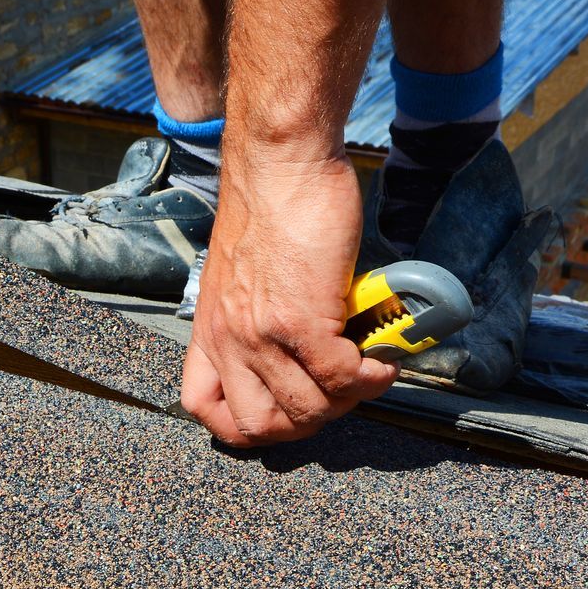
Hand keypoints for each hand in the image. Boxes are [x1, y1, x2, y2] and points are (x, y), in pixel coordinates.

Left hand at [180, 153, 397, 445]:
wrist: (281, 162)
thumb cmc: (271, 207)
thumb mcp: (241, 276)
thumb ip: (254, 319)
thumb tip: (297, 350)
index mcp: (209, 330)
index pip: (205, 409)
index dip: (244, 426)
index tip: (283, 412)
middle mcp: (229, 340)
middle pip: (263, 426)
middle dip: (308, 422)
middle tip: (338, 393)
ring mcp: (262, 335)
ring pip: (308, 409)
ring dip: (347, 400)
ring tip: (367, 373)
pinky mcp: (302, 321)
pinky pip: (341, 378)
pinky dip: (370, 377)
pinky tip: (382, 360)